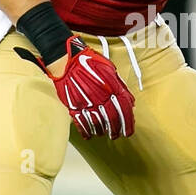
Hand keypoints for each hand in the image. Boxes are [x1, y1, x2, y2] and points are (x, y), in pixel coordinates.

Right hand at [15, 37, 134, 139]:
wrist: (66, 59)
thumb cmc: (88, 62)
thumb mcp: (110, 69)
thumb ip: (119, 86)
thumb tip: (129, 101)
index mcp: (111, 86)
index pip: (124, 109)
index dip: (128, 122)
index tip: (129, 131)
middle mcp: (99, 95)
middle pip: (112, 118)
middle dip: (116, 129)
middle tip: (118, 135)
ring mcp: (86, 102)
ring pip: (97, 123)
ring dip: (103, 131)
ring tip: (105, 134)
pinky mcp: (73, 105)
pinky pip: (80, 122)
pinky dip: (86, 131)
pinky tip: (90, 135)